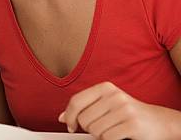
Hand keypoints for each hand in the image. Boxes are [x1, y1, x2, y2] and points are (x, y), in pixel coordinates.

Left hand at [59, 82, 180, 138]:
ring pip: (95, 130)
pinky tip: (119, 136)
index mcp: (105, 87)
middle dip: (88, 128)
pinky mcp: (131, 124)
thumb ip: (85, 108)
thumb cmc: (128, 114)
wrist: (159, 122)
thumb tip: (62, 118)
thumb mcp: (106, 105)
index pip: (76, 101)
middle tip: (101, 128)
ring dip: (101, 136)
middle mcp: (113, 95)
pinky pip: (108, 138)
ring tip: (113, 131)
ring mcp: (123, 109)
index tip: (70, 126)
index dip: (69, 116)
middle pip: (84, 119)